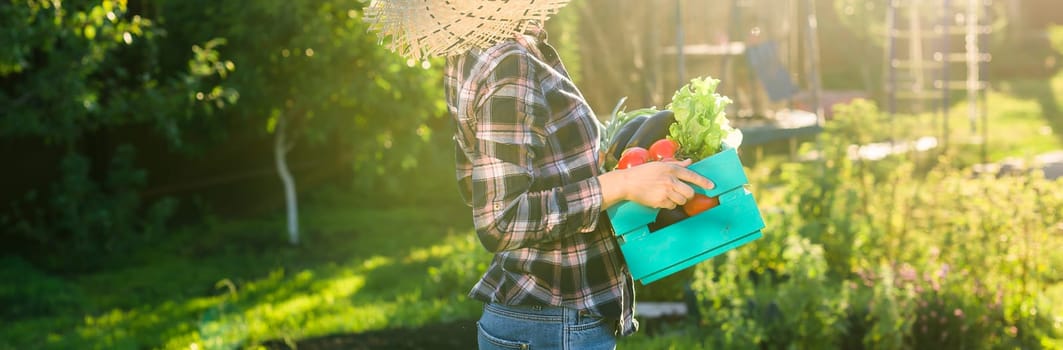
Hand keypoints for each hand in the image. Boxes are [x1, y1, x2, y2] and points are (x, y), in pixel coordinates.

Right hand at [599, 159, 714, 209]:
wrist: (628, 183)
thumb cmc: (643, 172)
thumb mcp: (660, 165)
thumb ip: (677, 164)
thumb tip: (690, 162)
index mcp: (671, 169)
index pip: (692, 176)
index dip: (703, 182)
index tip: (712, 186)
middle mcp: (670, 180)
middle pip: (690, 192)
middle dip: (689, 194)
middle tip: (683, 193)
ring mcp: (665, 192)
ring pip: (682, 200)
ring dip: (678, 199)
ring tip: (668, 194)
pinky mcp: (660, 201)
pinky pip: (672, 206)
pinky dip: (669, 204)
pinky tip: (660, 198)